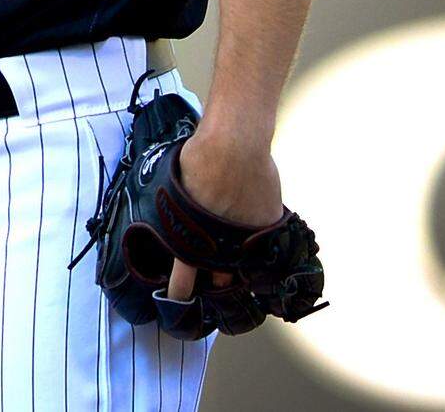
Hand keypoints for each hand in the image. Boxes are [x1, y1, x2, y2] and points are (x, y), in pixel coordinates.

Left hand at [165, 131, 283, 301]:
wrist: (233, 145)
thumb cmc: (198, 158)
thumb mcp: (176, 187)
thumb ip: (180, 211)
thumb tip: (176, 215)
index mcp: (190, 239)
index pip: (182, 278)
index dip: (179, 291)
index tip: (176, 299)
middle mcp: (220, 247)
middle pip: (218, 279)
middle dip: (214, 283)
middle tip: (211, 284)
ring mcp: (247, 241)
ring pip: (242, 266)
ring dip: (236, 267)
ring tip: (233, 269)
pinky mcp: (268, 228)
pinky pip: (263, 241)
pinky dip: (257, 238)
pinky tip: (255, 235)